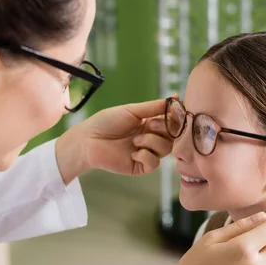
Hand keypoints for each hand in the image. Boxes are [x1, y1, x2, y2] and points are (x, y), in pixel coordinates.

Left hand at [56, 98, 172, 182]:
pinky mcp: (140, 166)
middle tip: (149, 125)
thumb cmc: (107, 122)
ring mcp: (146, 153)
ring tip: (135, 139)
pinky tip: (133, 152)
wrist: (89, 139)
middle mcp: (150, 138)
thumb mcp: (132, 110)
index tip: (175, 111)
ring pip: (166, 149)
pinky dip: (146, 156)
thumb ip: (154, 107)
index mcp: (150, 124)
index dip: (175, 118)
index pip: (172, 122)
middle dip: (165, 129)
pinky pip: (154, 163)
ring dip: (152, 142)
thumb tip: (176, 98)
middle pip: (173, 136)